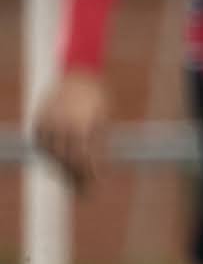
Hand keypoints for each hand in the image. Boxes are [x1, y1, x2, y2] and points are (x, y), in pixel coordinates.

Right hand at [30, 68, 106, 189]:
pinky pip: (41, 145)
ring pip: (51, 155)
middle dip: (76, 177)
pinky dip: (49, 155)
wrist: (78, 72)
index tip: (96, 186)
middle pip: (66, 161)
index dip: (89, 175)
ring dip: (62, 169)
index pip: (83, 160)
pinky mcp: (39, 120)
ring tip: (73, 180)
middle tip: (85, 190)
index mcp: (82, 127)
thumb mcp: (102, 120)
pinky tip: (58, 163)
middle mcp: (62, 127)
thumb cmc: (97, 98)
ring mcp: (48, 123)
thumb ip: (97, 144)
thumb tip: (94, 169)